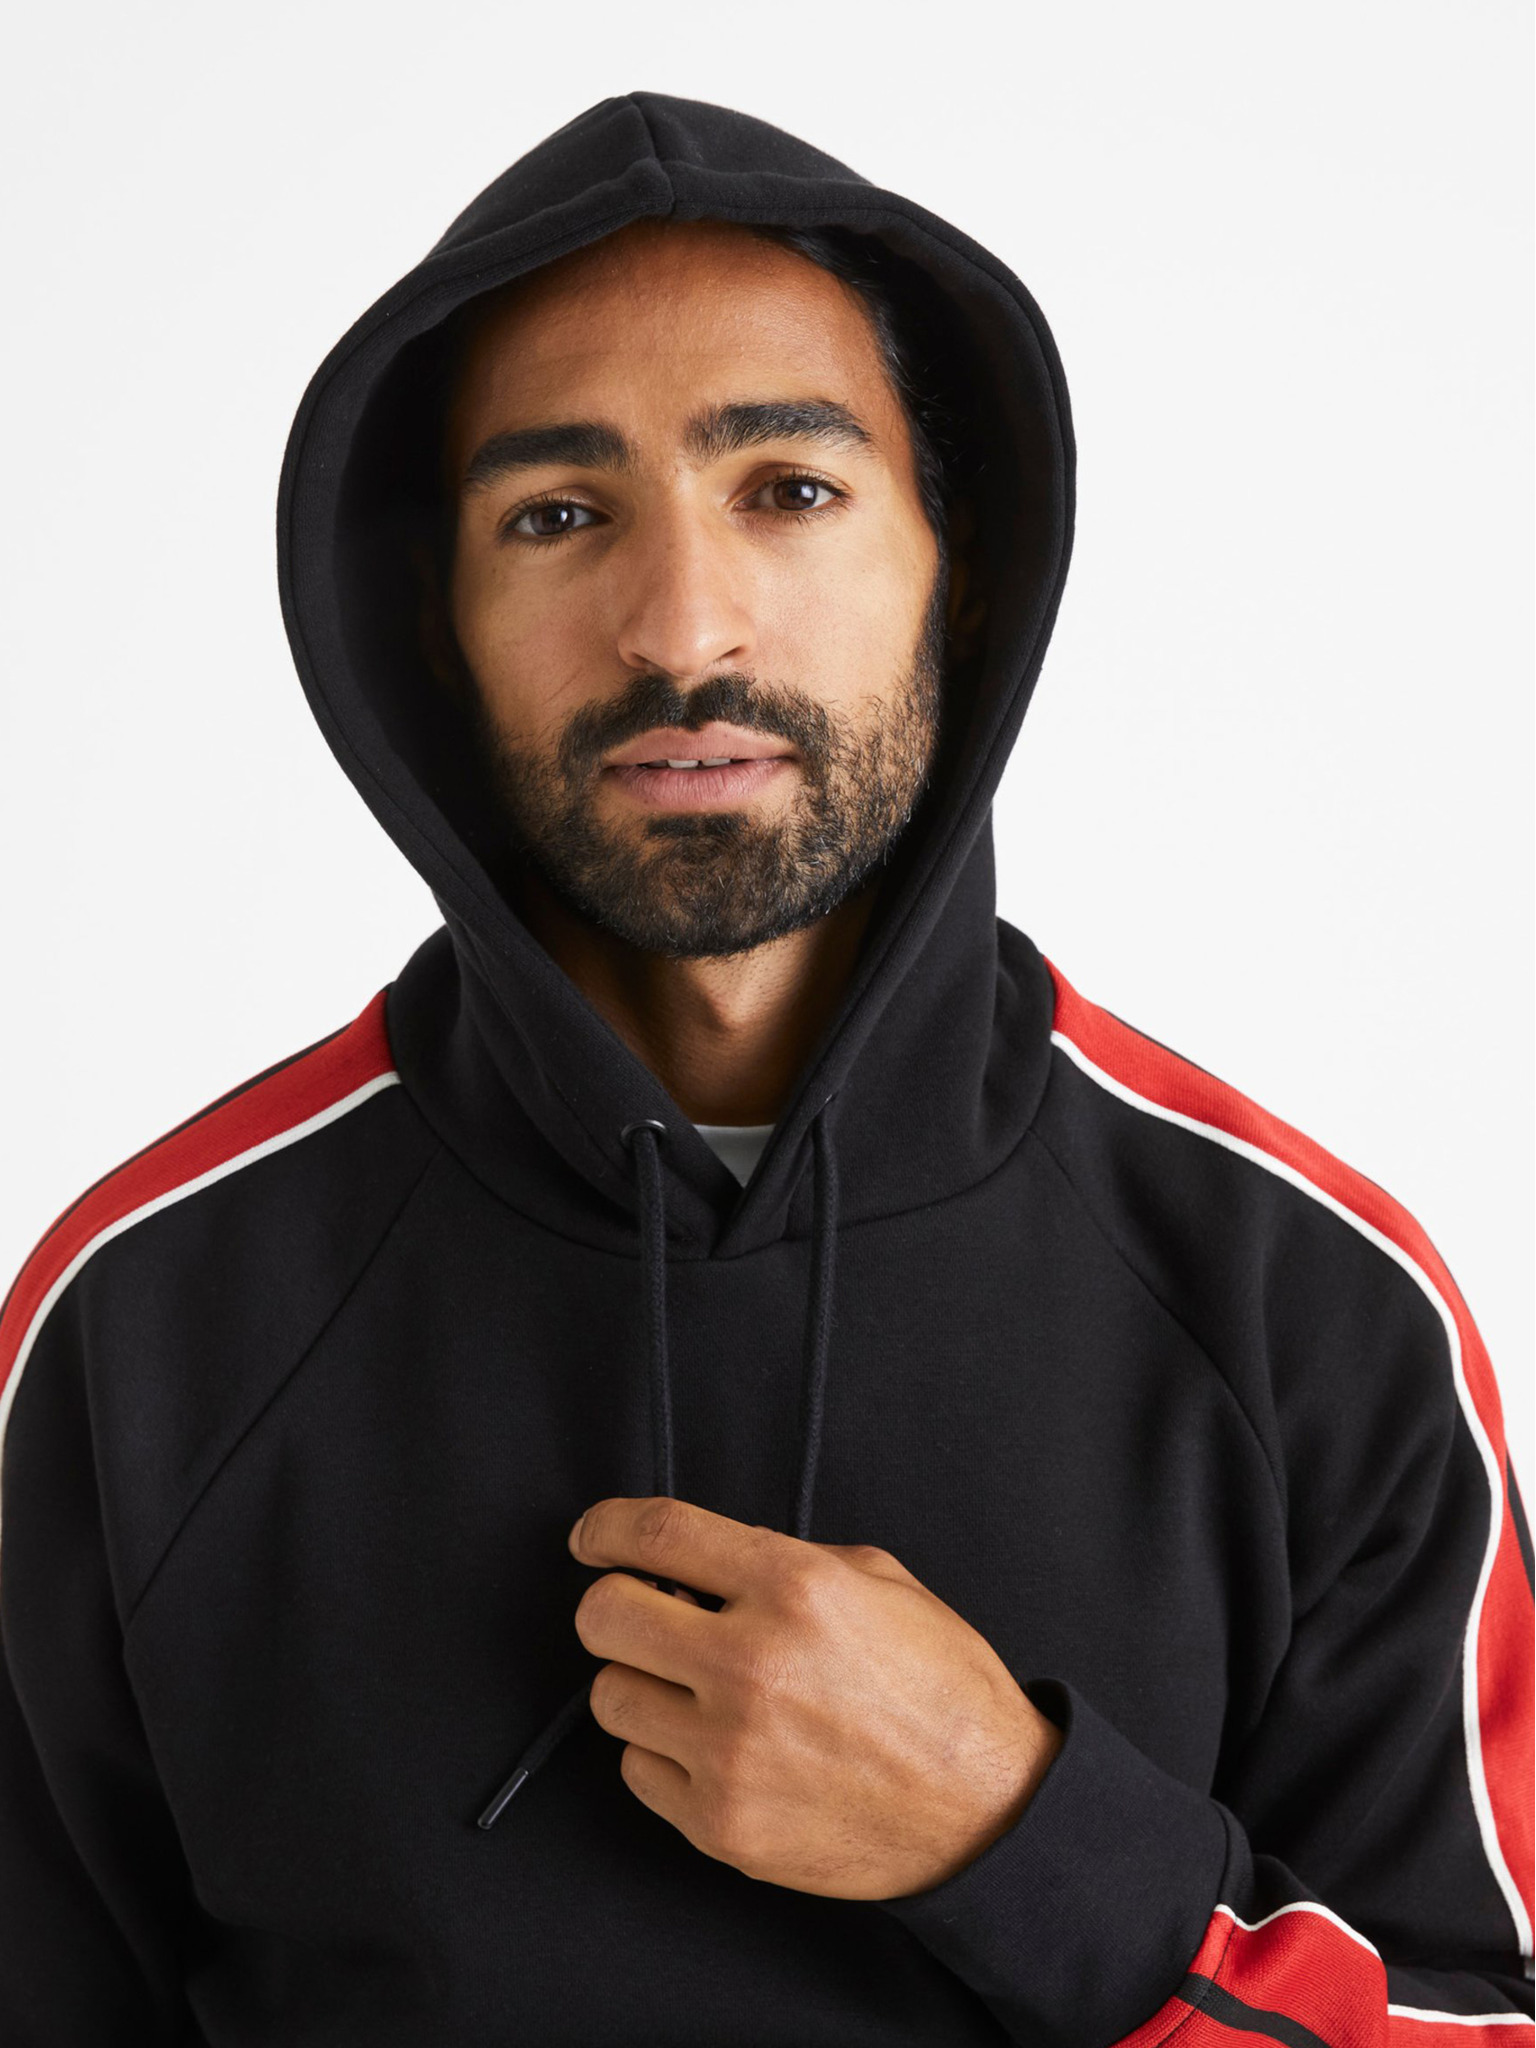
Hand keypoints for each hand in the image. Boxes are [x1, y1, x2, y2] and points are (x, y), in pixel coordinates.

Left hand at [567, 1495, 1062, 1900]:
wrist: (987, 1809)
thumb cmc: (938, 1687)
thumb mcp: (876, 1581)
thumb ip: (779, 1561)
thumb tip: (694, 1567)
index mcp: (792, 1586)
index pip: (655, 1534)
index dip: (605, 1527)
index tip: (591, 1537)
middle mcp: (752, 1663)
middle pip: (603, 1616)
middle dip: (615, 1609)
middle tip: (645, 1619)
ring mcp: (731, 1751)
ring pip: (611, 1697)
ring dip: (644, 1685)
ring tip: (698, 1692)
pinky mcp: (722, 1823)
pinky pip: (639, 1770)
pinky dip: (666, 1756)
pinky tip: (719, 1749)